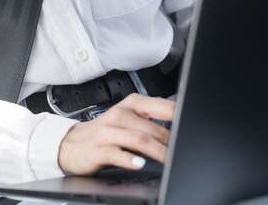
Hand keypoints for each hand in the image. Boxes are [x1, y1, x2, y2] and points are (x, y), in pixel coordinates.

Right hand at [57, 93, 174, 174]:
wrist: (72, 143)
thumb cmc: (107, 131)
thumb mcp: (130, 119)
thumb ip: (153, 120)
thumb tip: (183, 127)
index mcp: (132, 103)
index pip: (162, 106)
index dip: (180, 116)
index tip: (194, 125)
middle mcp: (120, 114)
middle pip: (152, 128)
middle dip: (171, 142)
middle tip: (185, 151)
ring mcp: (108, 131)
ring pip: (138, 139)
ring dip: (157, 151)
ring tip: (170, 160)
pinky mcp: (97, 149)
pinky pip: (116, 153)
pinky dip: (129, 159)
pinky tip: (138, 163)